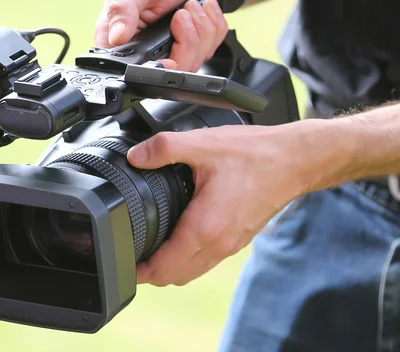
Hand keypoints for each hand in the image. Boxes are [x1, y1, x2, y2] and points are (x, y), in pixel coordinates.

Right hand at [94, 0, 227, 71]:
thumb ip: (122, 11)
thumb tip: (116, 37)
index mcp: (119, 42)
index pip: (135, 71)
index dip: (157, 69)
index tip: (171, 58)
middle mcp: (143, 53)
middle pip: (173, 70)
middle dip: (188, 41)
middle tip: (181, 14)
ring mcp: (169, 53)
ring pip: (196, 61)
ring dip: (202, 29)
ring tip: (190, 6)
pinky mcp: (190, 49)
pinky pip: (211, 48)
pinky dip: (213, 26)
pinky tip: (202, 11)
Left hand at [126, 123, 316, 285]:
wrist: (296, 160)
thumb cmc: (256, 155)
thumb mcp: (204, 144)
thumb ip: (165, 148)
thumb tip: (136, 156)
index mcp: (205, 228)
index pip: (164, 268)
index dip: (139, 271)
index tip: (124, 265)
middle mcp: (218, 243)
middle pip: (176, 276)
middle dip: (151, 274)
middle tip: (132, 258)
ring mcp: (231, 244)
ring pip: (192, 271)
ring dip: (170, 269)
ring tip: (150, 253)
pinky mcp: (239, 238)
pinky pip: (207, 261)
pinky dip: (188, 260)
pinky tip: (180, 240)